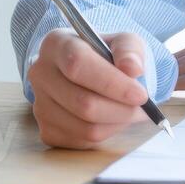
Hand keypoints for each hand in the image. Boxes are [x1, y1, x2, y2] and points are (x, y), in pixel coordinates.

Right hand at [27, 28, 151, 148]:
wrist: (90, 73)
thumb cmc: (106, 55)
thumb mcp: (123, 41)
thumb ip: (130, 50)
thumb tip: (133, 68)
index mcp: (56, 44)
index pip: (78, 64)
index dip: (111, 83)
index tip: (140, 94)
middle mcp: (41, 74)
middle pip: (83, 103)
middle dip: (121, 109)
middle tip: (144, 107)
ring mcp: (40, 105)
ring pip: (85, 127)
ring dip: (117, 123)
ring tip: (131, 111)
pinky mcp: (47, 130)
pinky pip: (82, 142)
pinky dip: (106, 134)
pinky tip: (112, 119)